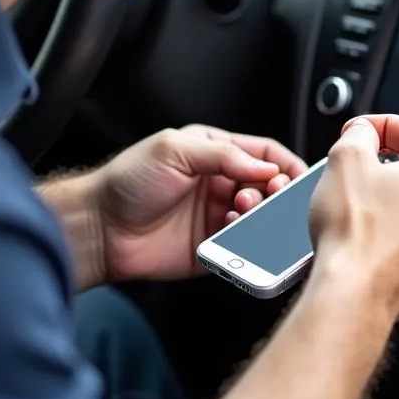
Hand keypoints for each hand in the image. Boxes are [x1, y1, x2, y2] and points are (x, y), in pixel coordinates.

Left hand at [90, 125, 307, 282]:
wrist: (99, 228)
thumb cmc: (128, 181)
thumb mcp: (175, 150)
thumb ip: (224, 155)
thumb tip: (266, 167)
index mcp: (214, 153)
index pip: (264, 154)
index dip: (285, 164)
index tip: (299, 176)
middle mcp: (220, 184)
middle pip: (268, 188)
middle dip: (276, 192)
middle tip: (271, 195)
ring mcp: (217, 217)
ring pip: (261, 218)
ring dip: (261, 216)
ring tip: (241, 212)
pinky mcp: (212, 247)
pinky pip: (244, 247)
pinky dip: (248, 242)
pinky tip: (231, 233)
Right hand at [308, 115, 398, 321]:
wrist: (352, 294)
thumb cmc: (354, 235)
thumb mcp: (346, 159)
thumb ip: (361, 132)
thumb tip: (365, 131)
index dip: (384, 125)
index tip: (365, 132)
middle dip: (392, 167)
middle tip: (360, 173)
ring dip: (398, 202)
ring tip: (366, 210)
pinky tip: (376, 238)